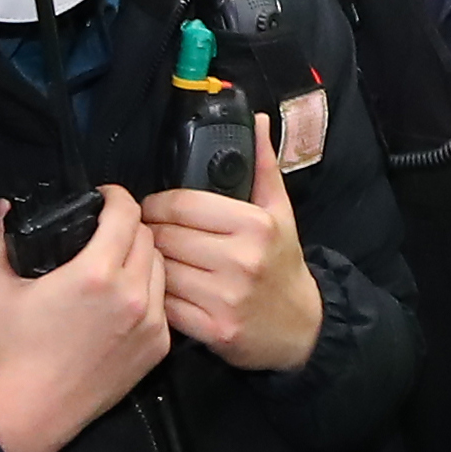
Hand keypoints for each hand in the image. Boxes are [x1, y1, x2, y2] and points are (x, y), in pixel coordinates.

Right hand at [0, 187, 169, 451]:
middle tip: (106, 230)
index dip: (116, 197)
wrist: (29, 413)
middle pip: (148, 237)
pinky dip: (149, 291)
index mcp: (94, 274)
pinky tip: (123, 297)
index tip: (103, 198)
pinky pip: (163, 302)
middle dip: (128, 226)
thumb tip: (3, 208)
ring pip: (161, 267)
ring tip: (116, 261)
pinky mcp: (158, 348)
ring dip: (142, 256)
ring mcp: (150, 323)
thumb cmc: (7, 351)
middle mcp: (131, 295)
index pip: (126, 213)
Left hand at [141, 120, 322, 372]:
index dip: (157, 204)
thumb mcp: (279, 212)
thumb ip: (263, 166)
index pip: (182, 204)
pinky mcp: (214, 330)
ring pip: (162, 269)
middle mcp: (242, 260)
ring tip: (156, 260)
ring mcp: (227, 298)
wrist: (300, 327)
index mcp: (256, 225)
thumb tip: (258, 121)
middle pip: (167, 236)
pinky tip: (165, 289)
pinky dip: (159, 296)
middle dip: (151, 233)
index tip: (152, 207)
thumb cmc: (282, 264)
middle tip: (150, 234)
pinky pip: (167, 305)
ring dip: (151, 264)